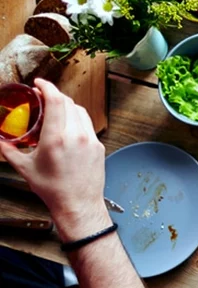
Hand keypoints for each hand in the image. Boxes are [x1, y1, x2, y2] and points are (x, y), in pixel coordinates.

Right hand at [0, 79, 108, 240]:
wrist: (78, 204)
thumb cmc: (52, 189)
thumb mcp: (25, 168)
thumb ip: (9, 150)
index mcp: (57, 139)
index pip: (56, 101)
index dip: (47, 87)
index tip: (39, 83)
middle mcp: (76, 135)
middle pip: (68, 102)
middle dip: (54, 94)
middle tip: (42, 95)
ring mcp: (90, 139)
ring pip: (80, 111)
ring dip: (67, 104)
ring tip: (54, 108)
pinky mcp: (98, 145)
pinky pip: (87, 123)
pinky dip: (76, 117)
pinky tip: (67, 123)